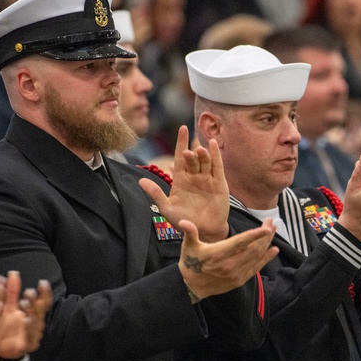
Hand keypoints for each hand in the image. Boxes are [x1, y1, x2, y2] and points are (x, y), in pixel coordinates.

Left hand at [0, 271, 52, 358]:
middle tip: (28, 292)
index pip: (42, 301)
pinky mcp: (27, 345)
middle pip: (39, 311)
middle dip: (35, 301)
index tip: (42, 283)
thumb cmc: (6, 327)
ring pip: (36, 323)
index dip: (44, 293)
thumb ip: (11, 291)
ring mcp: (32, 334)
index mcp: (31, 313)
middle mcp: (34, 322)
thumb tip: (13, 273)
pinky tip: (26, 321)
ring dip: (32, 314)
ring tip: (26, 305)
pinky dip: (29, 330)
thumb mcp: (7, 306)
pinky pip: (30, 337)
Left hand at [139, 126, 229, 242]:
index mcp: (181, 179)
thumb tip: (140, 181)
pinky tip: (213, 144)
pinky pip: (218, 166)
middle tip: (188, 154)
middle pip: (193, 159)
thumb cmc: (184, 220)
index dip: (181, 143)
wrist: (204, 232)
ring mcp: (207, 178)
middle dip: (190, 155)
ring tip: (199, 150)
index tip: (182, 128)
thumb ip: (156, 194)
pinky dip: (216, 155)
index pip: (180, 157)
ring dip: (203, 154)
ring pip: (205, 161)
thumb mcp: (167, 208)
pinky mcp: (219, 183)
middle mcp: (194, 176)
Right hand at [178, 219, 278, 300]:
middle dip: (265, 234)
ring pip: (256, 257)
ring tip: (273, 231)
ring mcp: (236, 273)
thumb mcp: (188, 247)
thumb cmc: (190, 263)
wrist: (191, 287)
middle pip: (253, 248)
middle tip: (271, 222)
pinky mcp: (239, 280)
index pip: (240, 242)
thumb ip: (190, 232)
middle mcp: (229, 264)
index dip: (255, 235)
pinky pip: (256, 268)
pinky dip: (266, 259)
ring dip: (267, 243)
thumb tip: (184, 222)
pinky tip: (274, 250)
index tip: (266, 228)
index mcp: (218, 253)